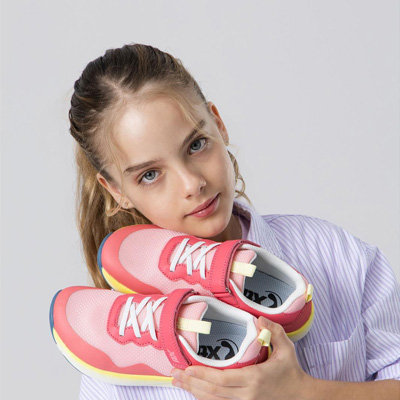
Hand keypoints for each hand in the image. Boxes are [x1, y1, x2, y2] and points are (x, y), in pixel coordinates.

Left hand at [171, 316, 311, 399]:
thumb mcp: (287, 348)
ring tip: (178, 383)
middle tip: (173, 375)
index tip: (186, 368)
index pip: (221, 379)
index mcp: (254, 379)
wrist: (302, 397)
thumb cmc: (292, 372)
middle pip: (212, 392)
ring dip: (194, 392)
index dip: (202, 375)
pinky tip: (195, 392)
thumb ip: (273, 331)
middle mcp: (247, 395)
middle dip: (191, 383)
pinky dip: (205, 399)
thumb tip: (259, 318)